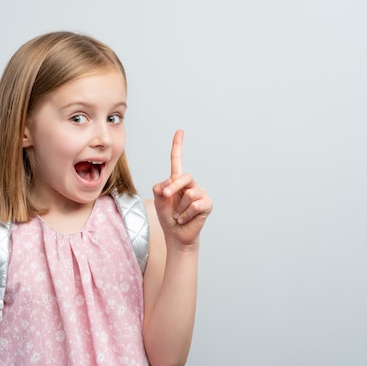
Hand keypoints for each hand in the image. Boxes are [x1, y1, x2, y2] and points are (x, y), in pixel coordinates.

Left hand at [152, 129, 212, 246]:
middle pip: (184, 177)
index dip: (178, 146)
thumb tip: (168, 182)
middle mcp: (190, 184)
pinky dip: (186, 214)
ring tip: (178, 215)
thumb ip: (160, 189)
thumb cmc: (168, 217)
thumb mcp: (159, 202)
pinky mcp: (207, 204)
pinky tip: (185, 219)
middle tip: (167, 197)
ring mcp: (200, 193)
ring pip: (189, 194)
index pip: (177, 160)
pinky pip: (196, 205)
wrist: (176, 235)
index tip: (180, 131)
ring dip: (179, 208)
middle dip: (173, 187)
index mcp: (176, 181)